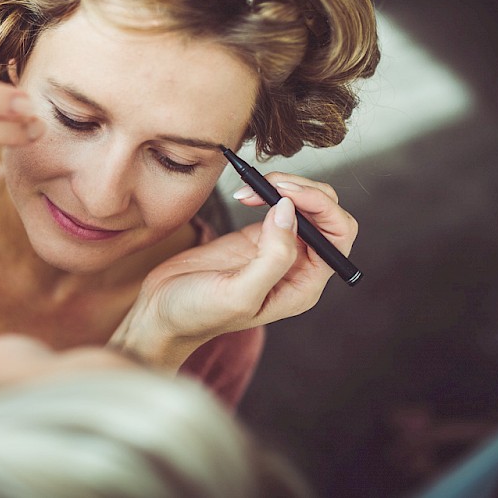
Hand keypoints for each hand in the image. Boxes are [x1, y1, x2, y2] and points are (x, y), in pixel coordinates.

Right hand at [112, 174, 357, 369]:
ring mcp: (276, 248)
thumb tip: (289, 211)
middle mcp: (297, 266)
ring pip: (303, 205)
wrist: (160, 311)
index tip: (286, 193)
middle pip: (326, 215)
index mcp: (304, 285)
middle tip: (270, 183)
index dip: (320, 208)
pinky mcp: (255, 236)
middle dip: (303, 191)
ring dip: (284, 187)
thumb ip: (272, 257)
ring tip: (253, 186)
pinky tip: (244, 192)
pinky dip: (264, 190)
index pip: (337, 237)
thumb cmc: (197, 314)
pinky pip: (276, 204)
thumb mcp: (238, 294)